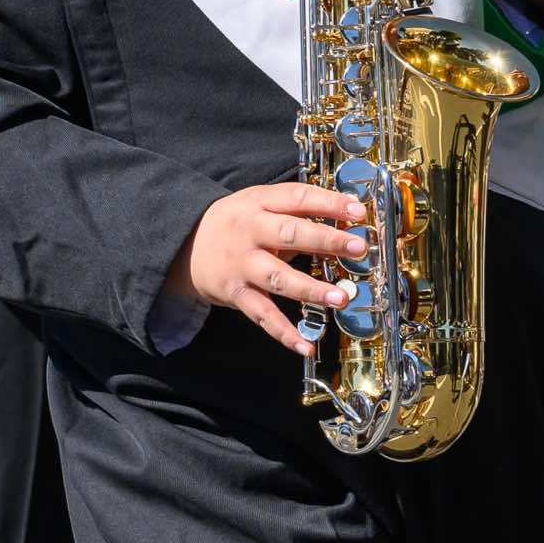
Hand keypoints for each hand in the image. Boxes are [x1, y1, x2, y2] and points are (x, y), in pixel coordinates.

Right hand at [165, 182, 367, 354]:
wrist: (185, 246)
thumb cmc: (235, 223)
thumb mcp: (258, 205)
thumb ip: (295, 212)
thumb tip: (344, 223)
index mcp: (258, 202)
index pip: (297, 197)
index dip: (329, 203)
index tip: (358, 212)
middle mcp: (249, 231)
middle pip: (289, 234)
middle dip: (326, 240)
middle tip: (358, 248)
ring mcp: (242, 264)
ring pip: (278, 277)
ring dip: (310, 289)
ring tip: (339, 298)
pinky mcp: (236, 293)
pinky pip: (262, 315)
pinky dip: (283, 332)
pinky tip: (306, 345)